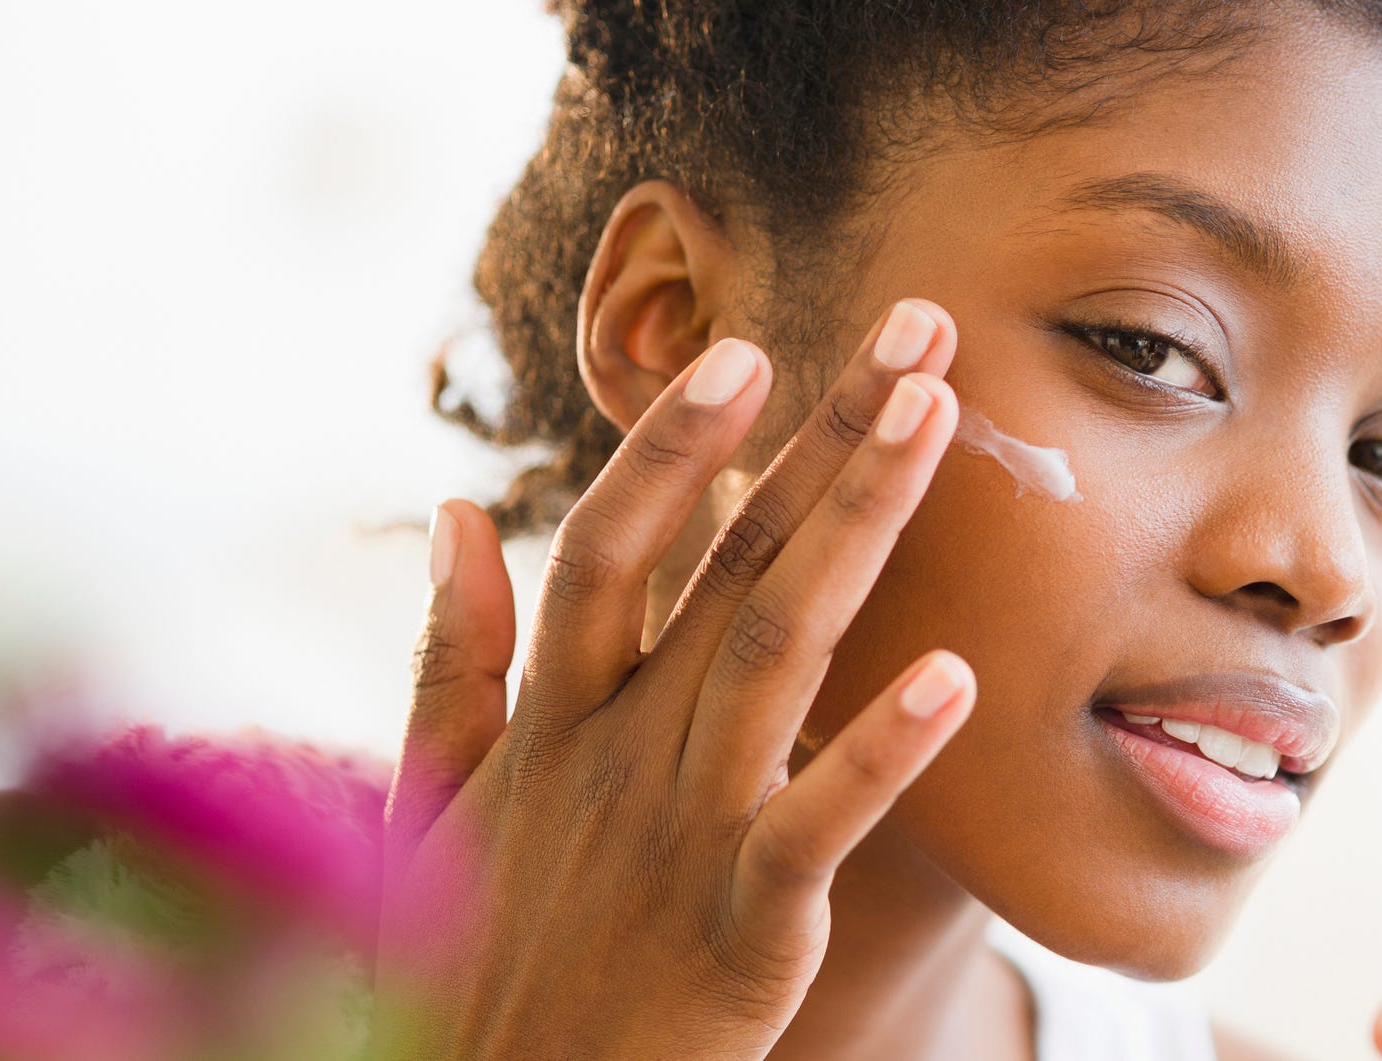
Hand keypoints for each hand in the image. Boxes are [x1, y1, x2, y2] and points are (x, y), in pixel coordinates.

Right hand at [375, 300, 968, 1058]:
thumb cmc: (476, 960)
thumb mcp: (428, 807)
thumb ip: (449, 662)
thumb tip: (451, 516)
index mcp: (554, 718)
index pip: (610, 542)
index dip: (677, 442)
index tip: (750, 348)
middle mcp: (619, 751)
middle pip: (728, 563)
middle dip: (822, 437)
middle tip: (916, 330)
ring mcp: (681, 833)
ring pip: (775, 650)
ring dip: (855, 525)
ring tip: (932, 420)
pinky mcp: (742, 928)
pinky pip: (816, 824)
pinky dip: (879, 750)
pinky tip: (953, 675)